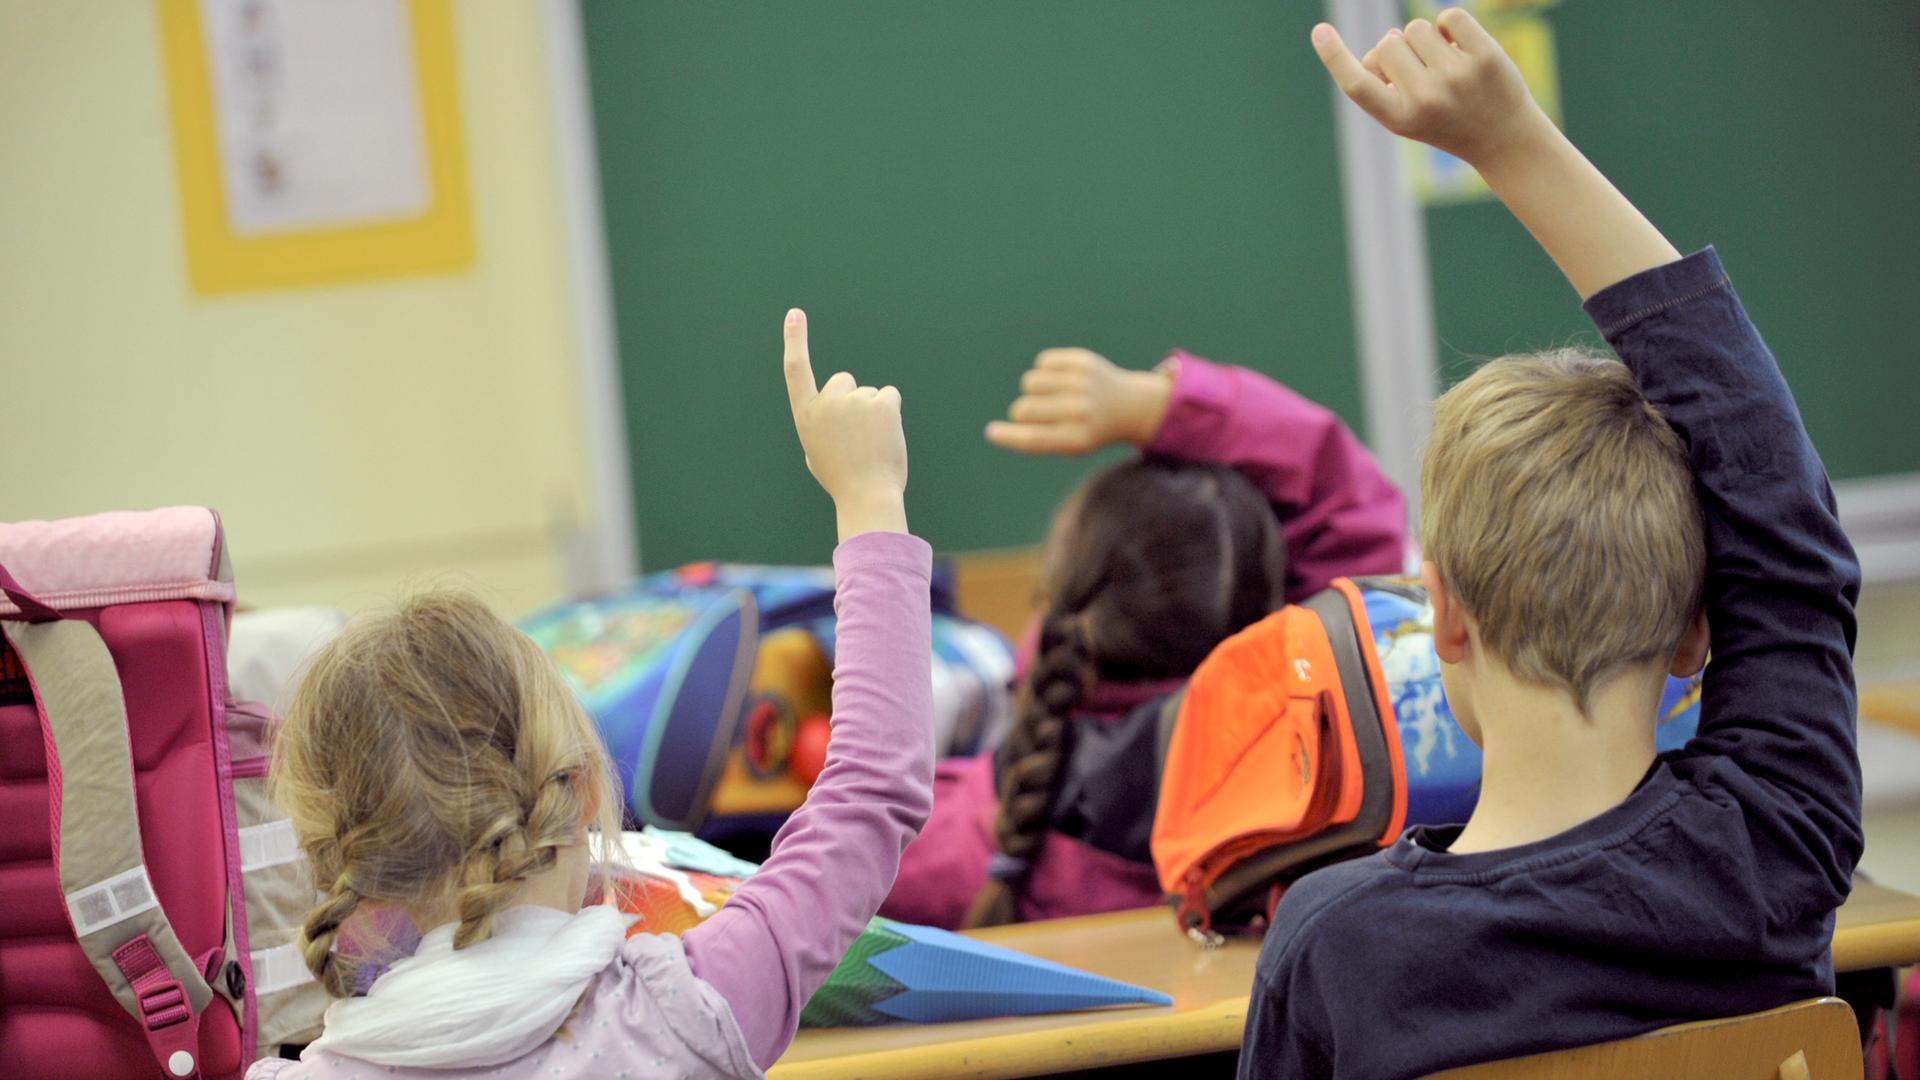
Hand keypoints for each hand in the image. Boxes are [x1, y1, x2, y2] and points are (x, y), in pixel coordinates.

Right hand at [782, 309, 908, 538]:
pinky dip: (892, 414)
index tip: (795, 314)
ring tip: (872, 444)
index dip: (795, 340)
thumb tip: (832, 417)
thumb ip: (821, 427)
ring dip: (874, 413)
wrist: (867, 497)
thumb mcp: (818, 454)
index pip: (796, 370)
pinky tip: (886, 436)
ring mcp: (854, 401)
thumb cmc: (843, 480)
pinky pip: (889, 396)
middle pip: (845, 381)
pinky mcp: (881, 403)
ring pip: (870, 393)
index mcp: (806, 416)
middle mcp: (826, 402)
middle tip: (858, 436)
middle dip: (854, 400)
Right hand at [984, 348, 1172, 456]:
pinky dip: (1045, 371)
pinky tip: (1063, 379)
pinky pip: (1042, 362)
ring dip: (1033, 389)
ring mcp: (1083, 384)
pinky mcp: (1083, 362)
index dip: (1007, 436)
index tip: (991, 431)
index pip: (1032, 439)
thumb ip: (1032, 440)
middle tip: (1038, 414)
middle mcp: (1081, 411)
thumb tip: (992, 431)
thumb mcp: (1066, 444)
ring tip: (1052, 395)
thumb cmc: (1087, 430)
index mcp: (1077, 439)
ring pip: (1030, 382)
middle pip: (1025, 409)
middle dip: (1021, 412)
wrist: (1128, 407)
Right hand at [1310, 9, 1551, 168]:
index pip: (1357, 84)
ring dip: (1425, 39)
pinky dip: (1450, 26)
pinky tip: (1461, 47)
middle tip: (1421, 73)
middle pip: (1388, 43)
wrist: (1502, 138)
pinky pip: (1449, 16)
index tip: (1319, 31)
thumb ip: (1384, 85)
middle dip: (1398, 49)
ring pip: (1416, 27)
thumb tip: (1388, 41)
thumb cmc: (1444, 122)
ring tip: (1443, 65)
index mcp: (1399, 118)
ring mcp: (1457, 77)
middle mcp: (1426, 99)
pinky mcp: (1485, 56)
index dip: (1334, 57)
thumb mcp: (1406, 117)